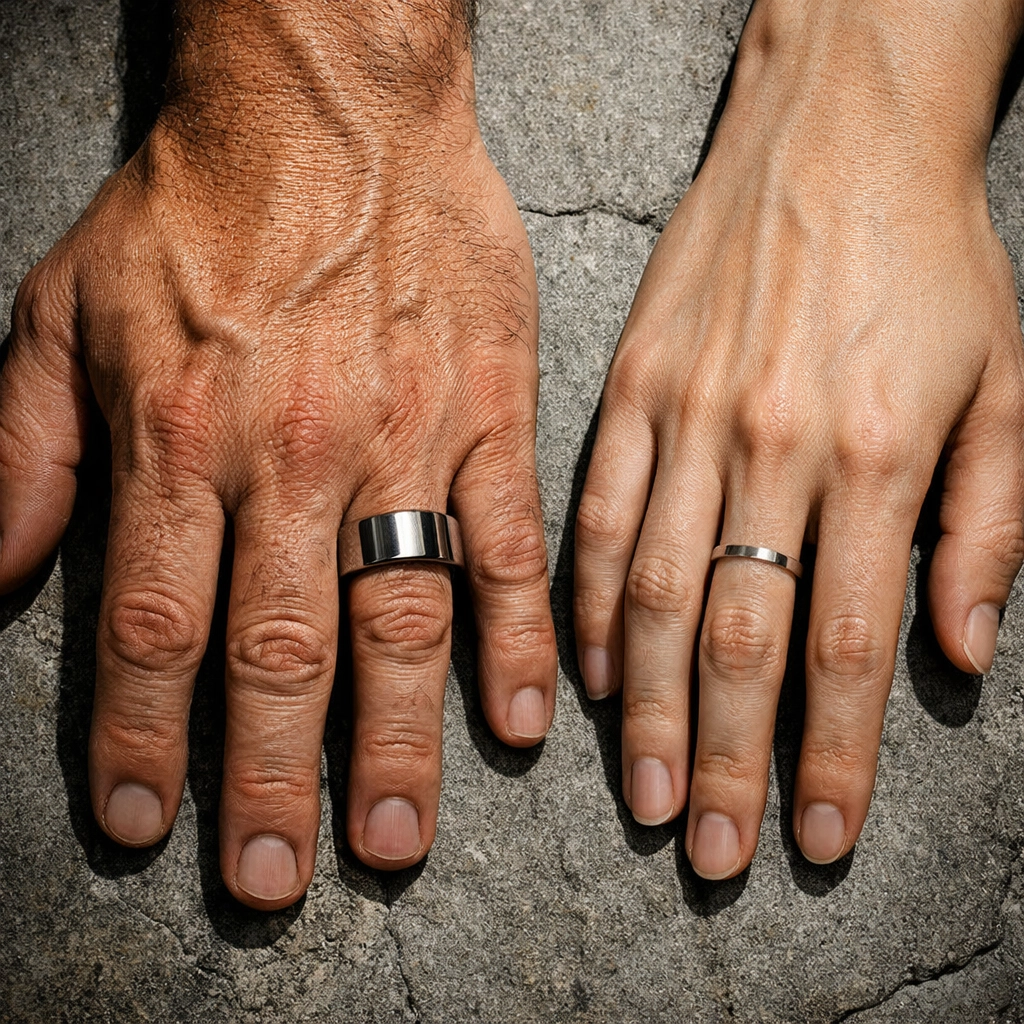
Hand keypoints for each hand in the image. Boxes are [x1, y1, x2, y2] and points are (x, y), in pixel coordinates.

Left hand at [1, 0, 556, 908]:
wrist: (333, 113)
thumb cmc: (199, 210)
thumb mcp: (61, 309)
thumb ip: (20, 452)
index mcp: (180, 435)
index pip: (155, 626)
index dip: (145, 740)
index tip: (148, 828)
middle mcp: (293, 456)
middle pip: (280, 650)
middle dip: (273, 779)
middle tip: (280, 879)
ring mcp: (402, 440)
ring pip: (399, 616)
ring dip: (396, 739)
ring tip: (392, 838)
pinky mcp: (486, 415)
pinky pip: (507, 543)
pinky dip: (514, 637)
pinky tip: (518, 719)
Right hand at [574, 0, 1023, 877]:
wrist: (837, 129)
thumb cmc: (932, 256)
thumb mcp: (1013, 383)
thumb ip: (992, 526)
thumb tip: (956, 653)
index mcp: (880, 455)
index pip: (849, 645)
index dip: (830, 757)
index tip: (814, 835)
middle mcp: (775, 448)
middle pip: (742, 639)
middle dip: (728, 761)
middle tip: (714, 851)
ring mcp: (689, 417)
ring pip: (658, 593)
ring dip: (650, 709)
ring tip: (650, 796)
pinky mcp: (631, 386)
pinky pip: (600, 516)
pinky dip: (594, 605)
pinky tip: (596, 674)